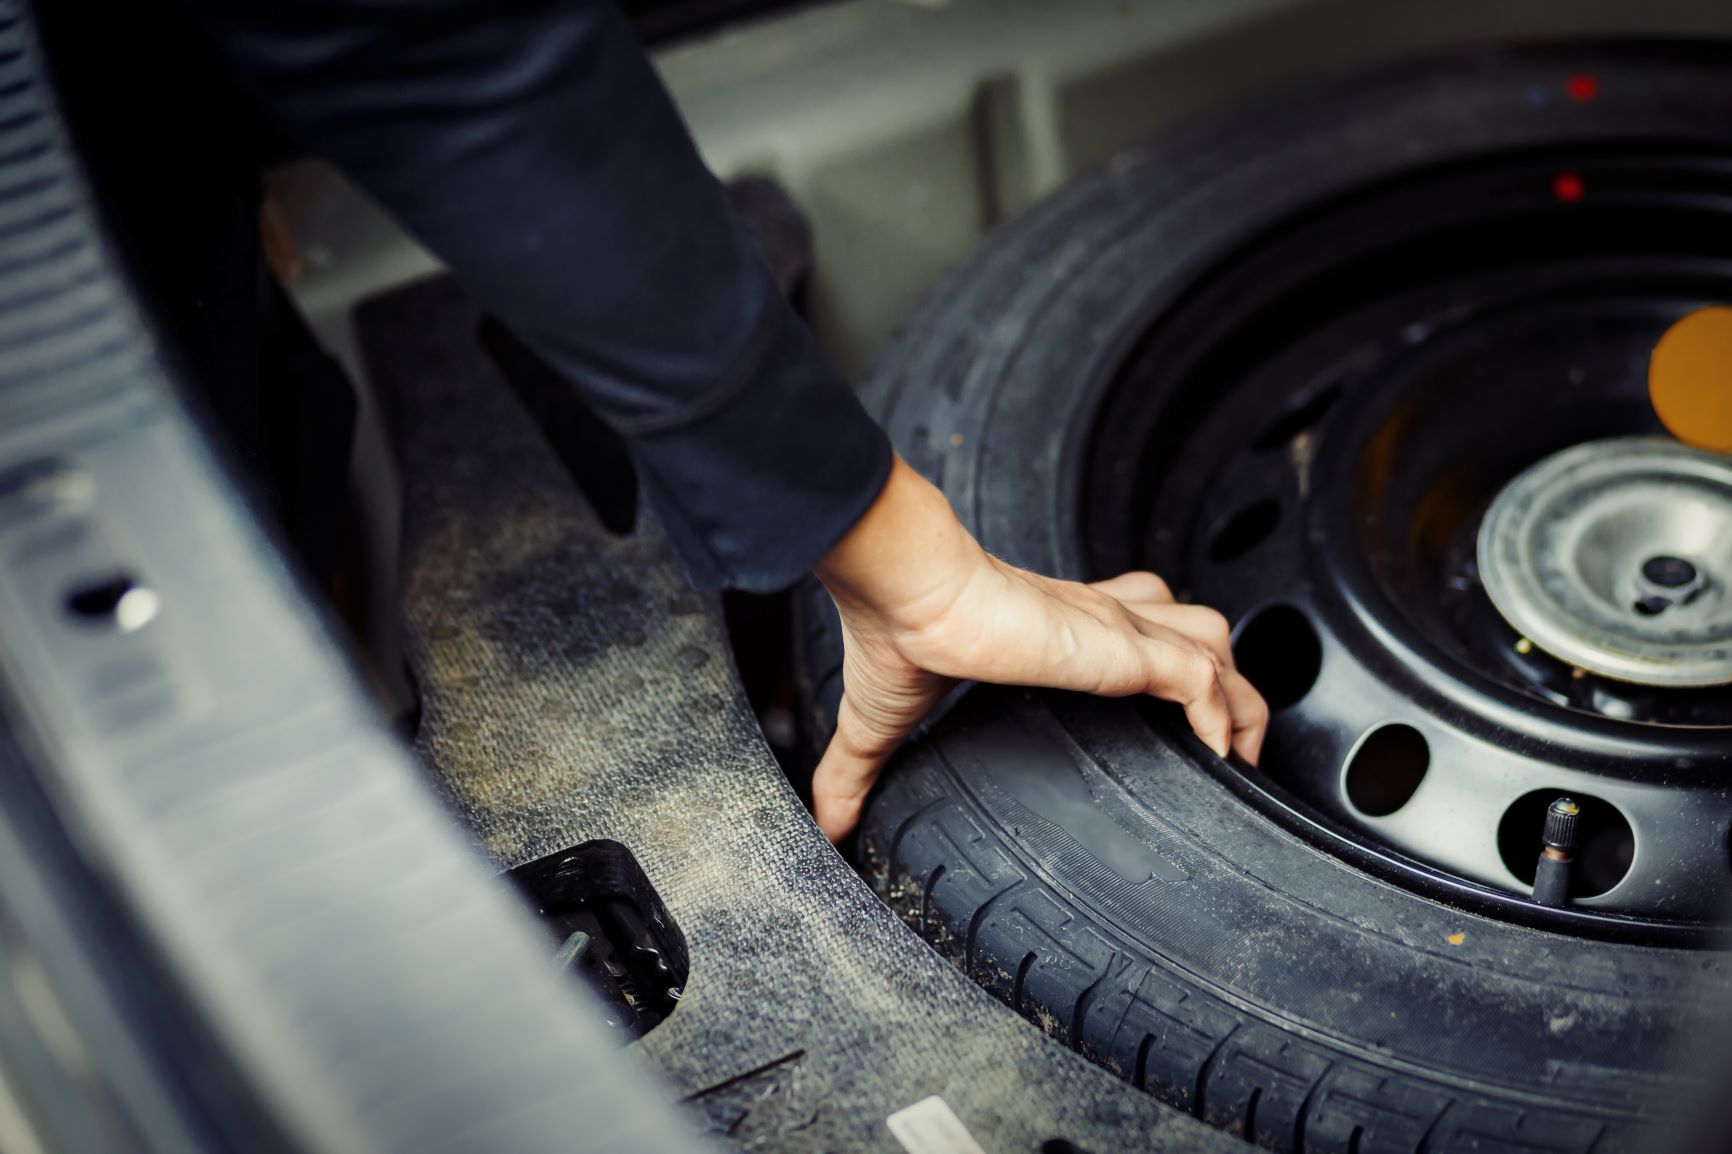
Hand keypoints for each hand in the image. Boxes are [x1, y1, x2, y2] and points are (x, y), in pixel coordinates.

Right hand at [811, 455, 1267, 841]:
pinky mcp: (1119, 645)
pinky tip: (1220, 757)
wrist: (904, 590)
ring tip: (1239, 755)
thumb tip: (823, 822)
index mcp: (1055, 626)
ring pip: (1217, 643)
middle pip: (1196, 629)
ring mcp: (1114, 629)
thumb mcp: (881, 721)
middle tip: (1228, 749)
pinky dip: (1222, 716)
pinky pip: (1202, 677)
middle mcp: (1097, 619)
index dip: (1164, 661)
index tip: (1175, 720)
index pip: (1136, 620)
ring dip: (1240, 698)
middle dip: (1227, 685)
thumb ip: (859, 770)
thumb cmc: (896, 631)